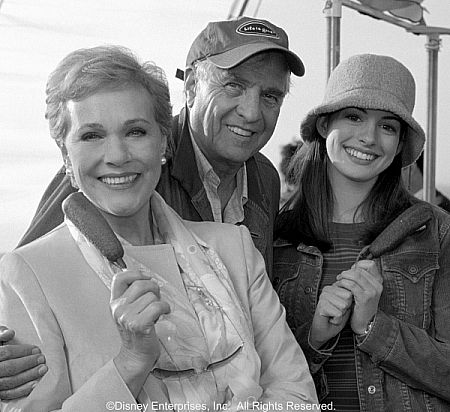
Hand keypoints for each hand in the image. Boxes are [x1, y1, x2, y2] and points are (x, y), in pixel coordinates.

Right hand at [0, 327, 47, 399]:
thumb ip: (1, 334)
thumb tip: (10, 333)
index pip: (6, 353)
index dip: (22, 351)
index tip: (36, 349)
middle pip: (9, 368)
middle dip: (28, 363)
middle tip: (42, 359)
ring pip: (10, 382)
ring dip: (28, 376)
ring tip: (42, 370)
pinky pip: (8, 394)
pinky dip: (22, 390)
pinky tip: (34, 384)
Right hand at [110, 269, 169, 394]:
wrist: (136, 356)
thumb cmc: (137, 332)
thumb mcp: (128, 311)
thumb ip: (132, 295)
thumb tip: (145, 277)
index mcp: (114, 302)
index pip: (119, 278)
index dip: (136, 274)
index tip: (147, 278)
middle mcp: (118, 308)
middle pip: (141, 284)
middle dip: (154, 288)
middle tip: (156, 298)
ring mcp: (127, 317)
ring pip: (151, 296)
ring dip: (159, 302)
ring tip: (157, 312)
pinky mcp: (138, 325)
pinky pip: (157, 306)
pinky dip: (165, 308)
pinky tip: (164, 313)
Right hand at [310, 284, 352, 348]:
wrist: (324, 331)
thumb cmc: (335, 318)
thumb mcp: (346, 306)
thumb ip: (349, 298)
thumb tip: (355, 292)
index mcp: (332, 288)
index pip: (350, 292)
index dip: (348, 303)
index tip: (340, 307)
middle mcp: (326, 290)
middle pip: (347, 298)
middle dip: (345, 309)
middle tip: (336, 312)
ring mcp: (322, 298)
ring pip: (343, 306)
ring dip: (341, 315)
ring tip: (333, 315)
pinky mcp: (321, 307)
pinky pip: (338, 314)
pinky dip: (337, 320)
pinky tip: (330, 319)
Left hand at [335, 260, 382, 334]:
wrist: (365, 323)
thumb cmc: (361, 304)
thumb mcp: (364, 289)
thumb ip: (361, 278)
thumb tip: (353, 266)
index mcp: (378, 281)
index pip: (370, 264)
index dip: (357, 265)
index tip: (350, 271)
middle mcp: (378, 285)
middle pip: (359, 270)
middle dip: (346, 272)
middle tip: (340, 277)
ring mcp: (372, 292)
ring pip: (355, 276)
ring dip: (343, 277)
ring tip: (338, 282)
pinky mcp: (365, 298)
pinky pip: (351, 285)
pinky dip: (342, 284)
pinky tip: (339, 287)